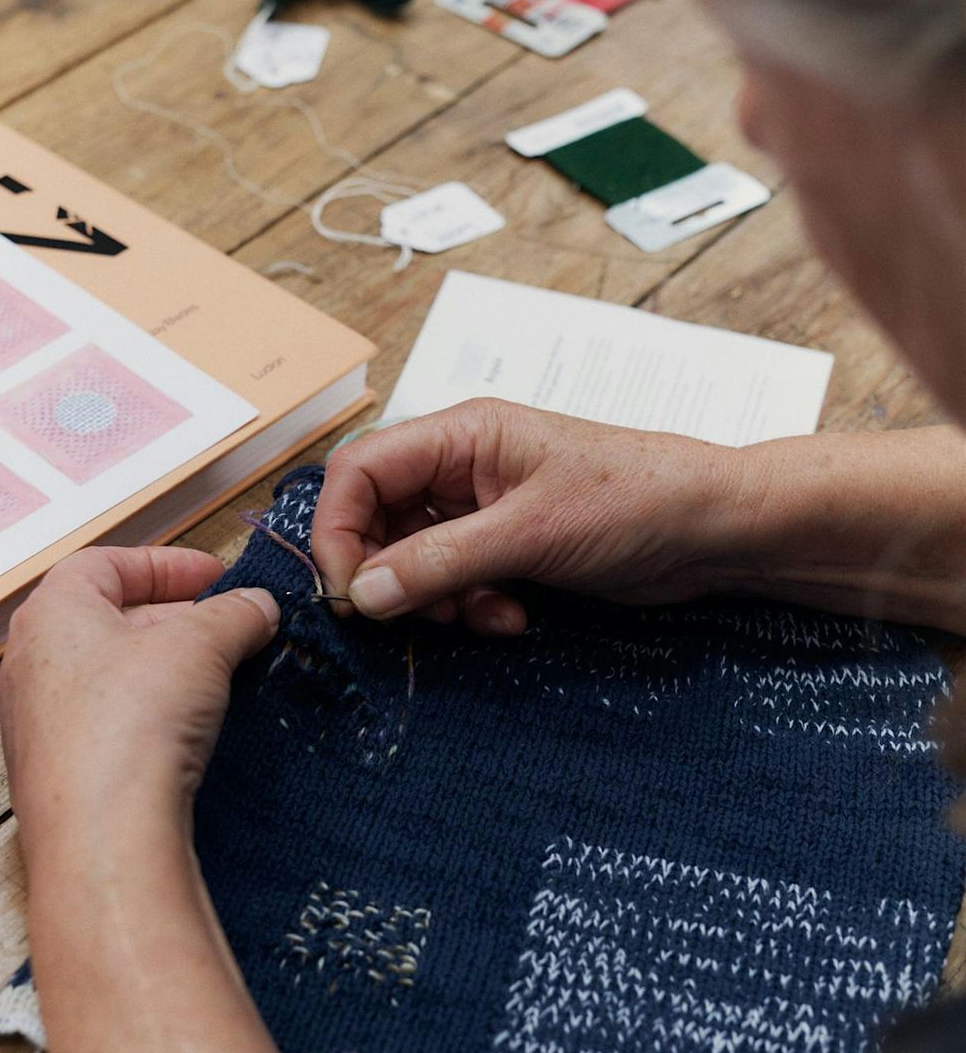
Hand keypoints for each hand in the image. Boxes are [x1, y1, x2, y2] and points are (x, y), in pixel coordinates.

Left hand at [0, 545, 277, 858]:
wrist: (103, 834)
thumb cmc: (135, 718)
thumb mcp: (201, 646)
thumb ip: (233, 615)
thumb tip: (258, 605)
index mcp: (50, 613)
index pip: (105, 564)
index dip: (166, 564)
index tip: (217, 578)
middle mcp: (29, 663)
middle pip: (107, 619)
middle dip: (175, 617)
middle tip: (230, 627)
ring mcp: (37, 723)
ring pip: (108, 675)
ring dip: (164, 668)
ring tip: (221, 677)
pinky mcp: (56, 774)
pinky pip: (105, 724)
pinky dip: (148, 713)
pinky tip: (190, 730)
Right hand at [312, 399, 738, 634]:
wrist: (713, 529)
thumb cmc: (636, 499)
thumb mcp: (530, 533)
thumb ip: (440, 561)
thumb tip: (362, 593)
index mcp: (460, 434)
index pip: (357, 472)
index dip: (338, 531)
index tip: (351, 592)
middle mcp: (461, 466)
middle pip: (376, 518)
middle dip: (388, 574)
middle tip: (412, 616)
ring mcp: (482, 508)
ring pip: (412, 558)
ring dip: (433, 599)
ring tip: (478, 615)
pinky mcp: (506, 547)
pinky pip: (454, 581)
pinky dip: (469, 607)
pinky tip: (510, 618)